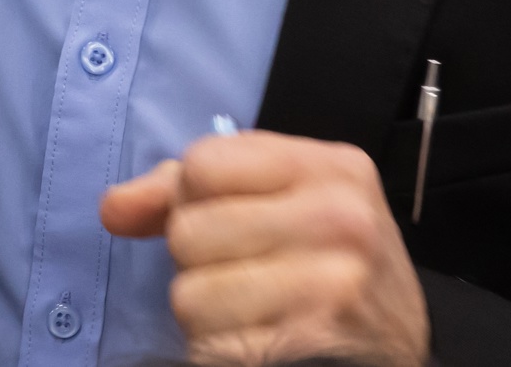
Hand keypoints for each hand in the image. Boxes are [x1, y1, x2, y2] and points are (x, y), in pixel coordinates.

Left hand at [101, 131, 428, 366]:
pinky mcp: (311, 343)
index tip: (230, 219)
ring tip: (256, 313)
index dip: (194, 197)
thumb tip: (114, 208)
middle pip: (189, 230)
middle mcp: (340, 220)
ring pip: (190, 295)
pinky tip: (260, 342)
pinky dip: (220, 350)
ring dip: (207, 314)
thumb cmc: (331, 268)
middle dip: (201, 261)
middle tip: (250, 275)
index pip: (203, 163)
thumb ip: (192, 189)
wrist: (397, 351)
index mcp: (333, 168)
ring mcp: (331, 285)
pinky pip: (211, 345)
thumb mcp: (285, 203)